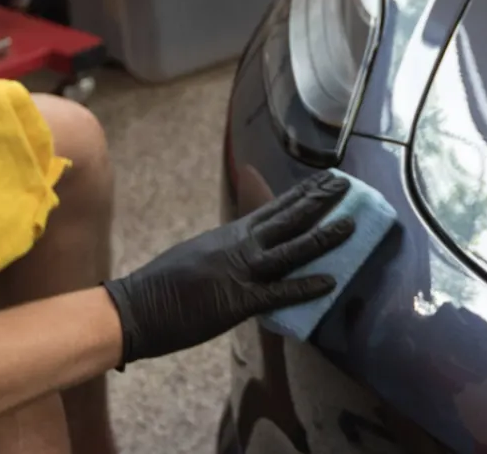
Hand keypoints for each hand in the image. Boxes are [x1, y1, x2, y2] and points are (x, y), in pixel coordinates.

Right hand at [104, 171, 353, 365]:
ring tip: (351, 225)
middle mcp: (238, 246)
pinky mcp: (238, 300)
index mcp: (230, 235)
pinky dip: (305, 287)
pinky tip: (330, 282)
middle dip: (319, 202)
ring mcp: (240, 271)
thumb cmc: (162, 287)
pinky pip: (279, 292)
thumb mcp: (198, 256)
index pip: (274, 209)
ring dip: (322, 237)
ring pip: (290, 249)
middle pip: (287, 219)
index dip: (302, 194)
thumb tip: (246, 248)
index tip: (326, 178)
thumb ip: (226, 250)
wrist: (135, 308)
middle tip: (347, 184)